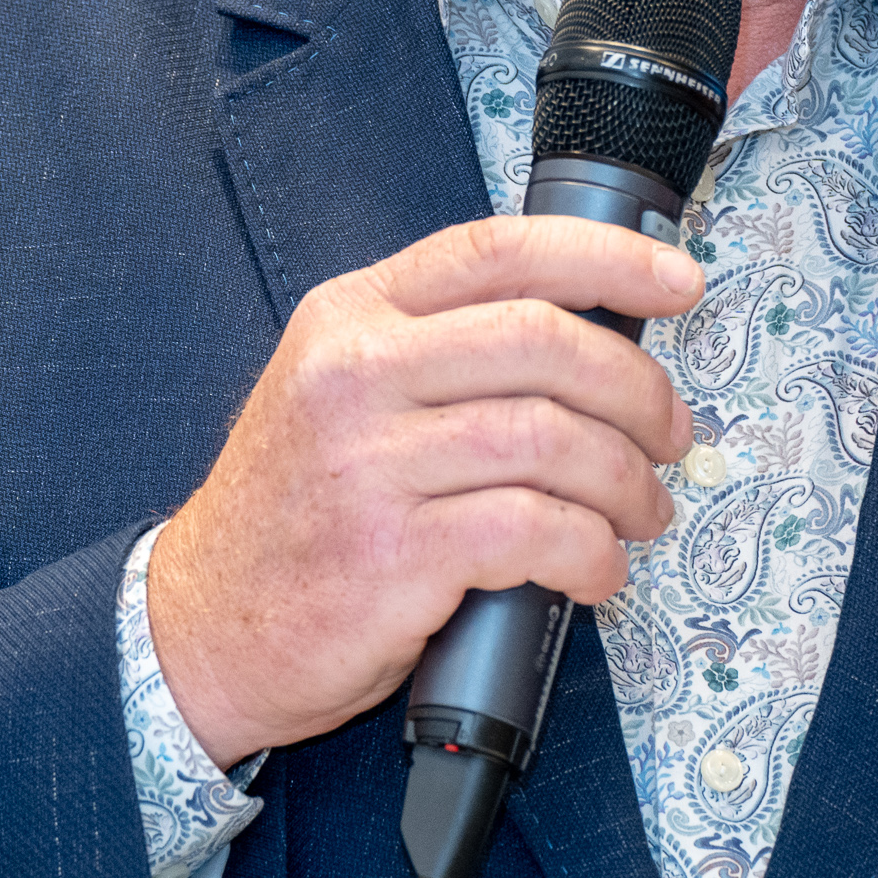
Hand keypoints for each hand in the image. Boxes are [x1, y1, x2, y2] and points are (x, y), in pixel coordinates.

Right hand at [147, 214, 702, 764]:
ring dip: (626, 481)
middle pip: (543, 340)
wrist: (200, 628)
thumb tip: (590, 335)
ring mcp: (369, 464)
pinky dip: (592, 553)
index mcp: (351, 317)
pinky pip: (537, 530)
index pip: (497, 250)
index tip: (677, 281)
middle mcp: (355, 374)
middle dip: (637, 388)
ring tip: (639, 511)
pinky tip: (596, 571)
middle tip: (668, 432)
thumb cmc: (295, 513)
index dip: (606, 257)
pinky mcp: (393, 554)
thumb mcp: (340, 393)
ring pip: (553, 438)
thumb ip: (440, 352)